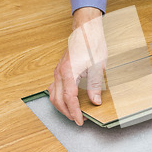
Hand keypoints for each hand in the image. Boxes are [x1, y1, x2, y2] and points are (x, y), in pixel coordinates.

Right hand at [49, 7, 106, 124]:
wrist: (86, 29)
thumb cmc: (92, 44)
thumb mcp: (98, 66)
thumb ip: (95, 85)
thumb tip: (95, 101)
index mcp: (69, 73)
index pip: (69, 99)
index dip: (75, 112)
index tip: (80, 121)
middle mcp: (60, 73)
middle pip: (58, 100)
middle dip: (67, 113)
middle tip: (78, 120)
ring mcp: (57, 71)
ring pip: (53, 95)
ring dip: (62, 107)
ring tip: (73, 113)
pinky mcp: (59, 70)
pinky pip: (54, 88)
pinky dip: (59, 98)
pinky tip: (67, 101)